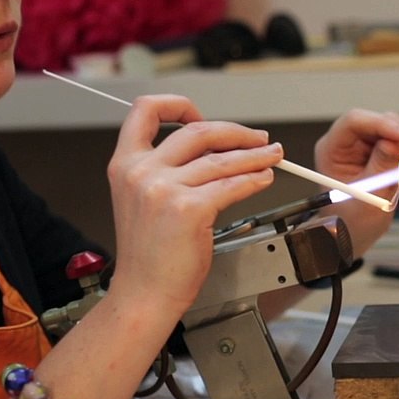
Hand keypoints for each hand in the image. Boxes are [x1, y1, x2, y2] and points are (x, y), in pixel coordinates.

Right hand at [106, 95, 281, 315]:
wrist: (144, 293)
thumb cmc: (149, 254)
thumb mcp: (144, 199)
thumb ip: (168, 170)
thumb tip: (215, 149)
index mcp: (125, 164)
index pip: (145, 111)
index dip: (177, 105)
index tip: (200, 114)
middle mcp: (142, 172)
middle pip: (197, 131)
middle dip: (235, 132)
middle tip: (259, 139)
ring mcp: (164, 189)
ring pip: (222, 160)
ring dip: (255, 156)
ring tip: (273, 157)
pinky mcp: (188, 209)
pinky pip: (232, 185)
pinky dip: (254, 179)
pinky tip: (263, 179)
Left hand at [313, 109, 398, 257]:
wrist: (356, 232)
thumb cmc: (351, 220)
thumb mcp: (365, 198)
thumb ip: (379, 169)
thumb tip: (393, 144)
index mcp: (333, 148)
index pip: (355, 120)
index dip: (381, 124)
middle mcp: (350, 141)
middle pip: (381, 120)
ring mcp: (369, 144)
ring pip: (398, 126)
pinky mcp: (385, 149)